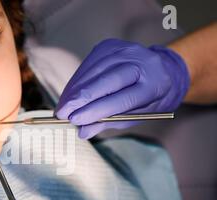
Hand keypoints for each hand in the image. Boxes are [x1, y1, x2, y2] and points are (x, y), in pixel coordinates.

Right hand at [55, 39, 189, 138]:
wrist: (159, 69)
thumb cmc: (147, 99)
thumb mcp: (134, 116)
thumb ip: (109, 122)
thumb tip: (82, 132)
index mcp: (154, 84)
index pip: (121, 99)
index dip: (96, 110)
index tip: (74, 120)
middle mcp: (140, 62)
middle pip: (105, 81)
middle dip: (79, 99)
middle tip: (62, 114)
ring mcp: (123, 50)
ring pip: (92, 72)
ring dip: (74, 91)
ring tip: (62, 108)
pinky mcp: (108, 45)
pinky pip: (87, 65)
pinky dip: (76, 82)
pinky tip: (68, 95)